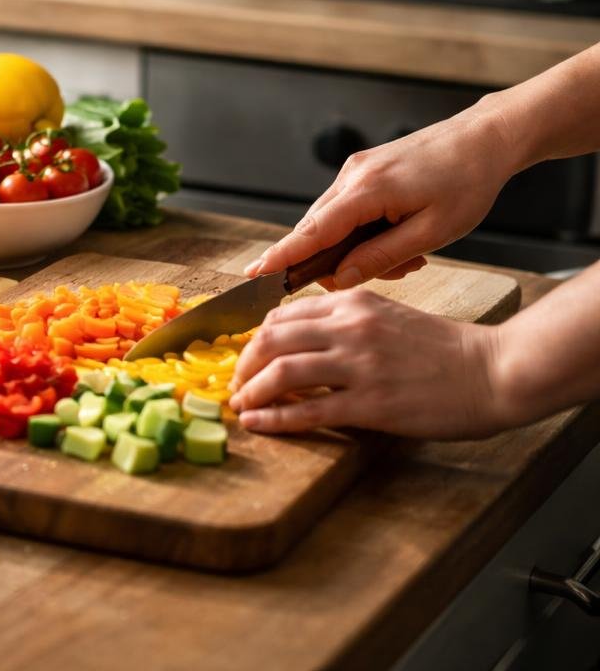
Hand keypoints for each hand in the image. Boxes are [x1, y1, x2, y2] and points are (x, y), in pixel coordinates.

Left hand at [228, 290, 510, 438]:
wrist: (493, 371)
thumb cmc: (444, 349)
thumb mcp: (388, 318)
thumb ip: (345, 322)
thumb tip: (300, 340)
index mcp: (353, 304)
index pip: (281, 316)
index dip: (254, 339)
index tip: (246, 357)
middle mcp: (350, 328)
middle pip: (271, 340)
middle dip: (244, 365)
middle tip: (236, 384)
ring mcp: (359, 366)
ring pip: (281, 373)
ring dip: (251, 392)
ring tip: (241, 406)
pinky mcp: (371, 404)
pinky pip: (308, 412)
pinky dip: (274, 419)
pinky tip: (258, 425)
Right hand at [243, 106, 517, 289]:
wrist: (484, 138)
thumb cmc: (467, 182)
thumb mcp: (433, 232)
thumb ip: (382, 256)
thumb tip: (342, 277)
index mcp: (367, 190)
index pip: (313, 231)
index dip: (283, 256)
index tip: (255, 274)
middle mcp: (351, 176)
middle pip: (317, 229)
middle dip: (337, 261)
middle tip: (387, 273)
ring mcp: (355, 170)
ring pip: (333, 222)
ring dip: (357, 248)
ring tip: (409, 256)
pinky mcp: (363, 170)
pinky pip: (347, 210)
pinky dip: (363, 232)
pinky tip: (399, 238)